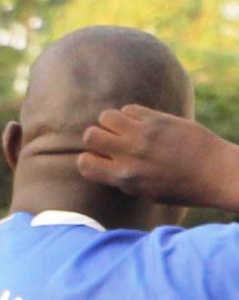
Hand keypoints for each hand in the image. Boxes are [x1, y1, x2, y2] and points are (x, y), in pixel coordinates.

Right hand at [79, 105, 238, 208]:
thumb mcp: (143, 191)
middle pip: (90, 135)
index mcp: (123, 177)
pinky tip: (141, 123)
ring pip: (106, 116)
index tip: (99, 160)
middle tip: (109, 142)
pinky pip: (130, 108)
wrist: (214, 172)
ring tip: (123, 129)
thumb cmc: (179, 188)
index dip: (87, 159)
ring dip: (110, 122)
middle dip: (96, 138)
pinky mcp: (158, 119)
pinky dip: (130, 114)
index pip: (84, 163)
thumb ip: (120, 177)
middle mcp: (129, 154)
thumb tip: (102, 163)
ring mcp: (143, 134)